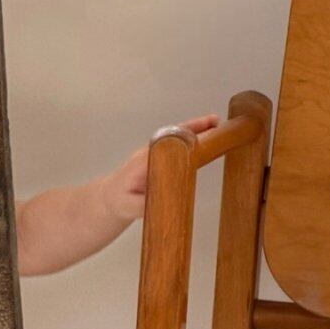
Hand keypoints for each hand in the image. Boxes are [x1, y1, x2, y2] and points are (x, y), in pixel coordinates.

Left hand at [99, 114, 220, 221]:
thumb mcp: (129, 206)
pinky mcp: (162, 158)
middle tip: (216, 123)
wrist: (110, 197)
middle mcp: (151, 151)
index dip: (184, 136)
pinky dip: (195, 141)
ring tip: (219, 128)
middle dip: (196, 128)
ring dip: (198, 131)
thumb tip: (168, 203)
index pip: (166, 142)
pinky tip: (209, 141)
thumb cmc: (119, 200)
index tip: (202, 134)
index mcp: (144, 160)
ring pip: (179, 137)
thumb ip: (146, 204)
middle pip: (175, 134)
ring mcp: (157, 152)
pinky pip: (180, 146)